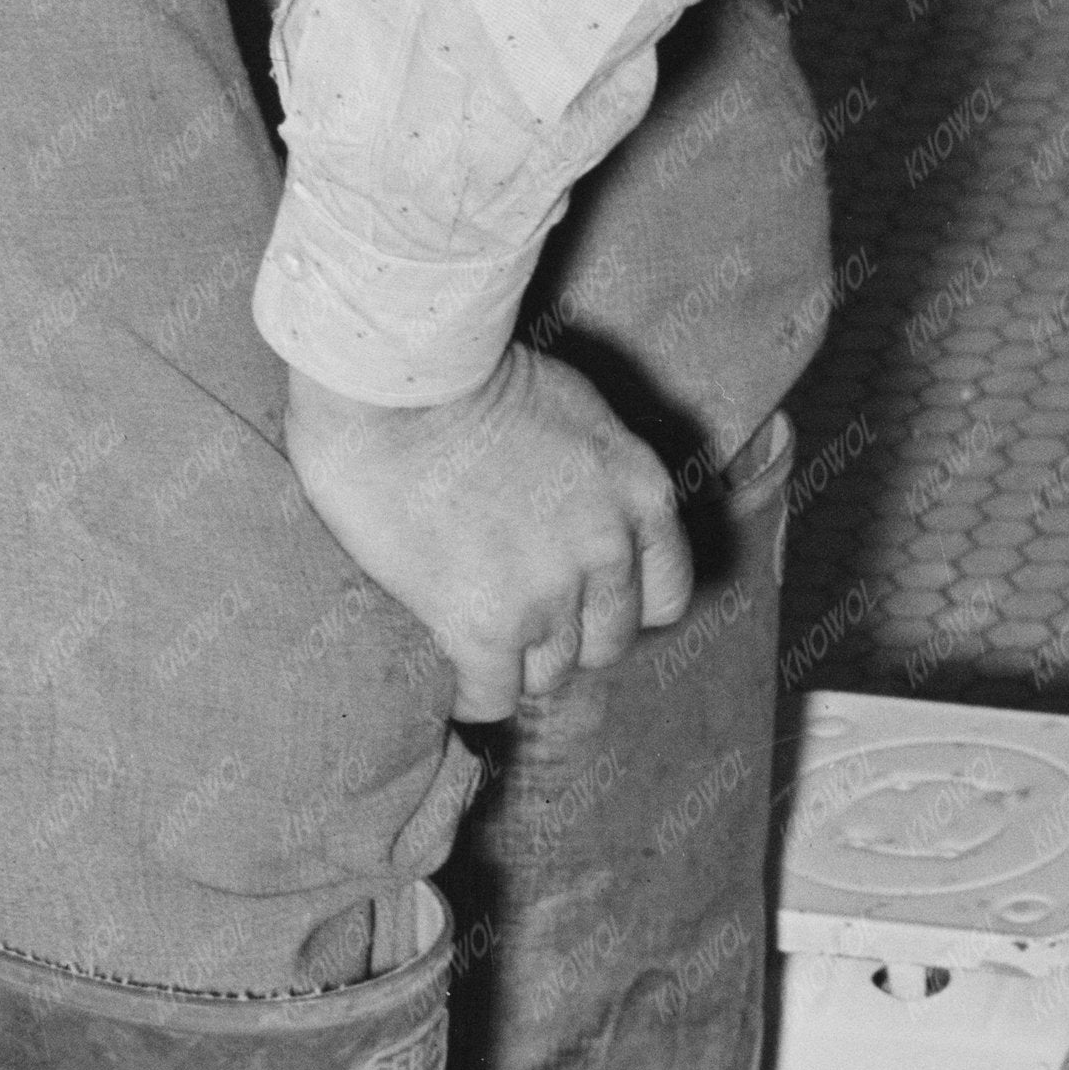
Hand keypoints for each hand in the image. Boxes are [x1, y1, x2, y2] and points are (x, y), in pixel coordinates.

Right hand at [282, 345, 692, 724]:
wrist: (401, 380)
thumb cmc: (468, 373)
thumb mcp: (574, 412)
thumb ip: (593, 475)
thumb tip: (570, 503)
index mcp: (642, 495)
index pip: (666, 594)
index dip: (620, 602)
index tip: (583, 596)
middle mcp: (609, 552)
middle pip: (608, 643)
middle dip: (567, 634)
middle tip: (516, 611)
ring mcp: (550, 594)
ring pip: (551, 675)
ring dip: (516, 662)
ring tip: (473, 636)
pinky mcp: (485, 625)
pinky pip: (493, 696)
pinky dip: (470, 691)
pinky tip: (446, 666)